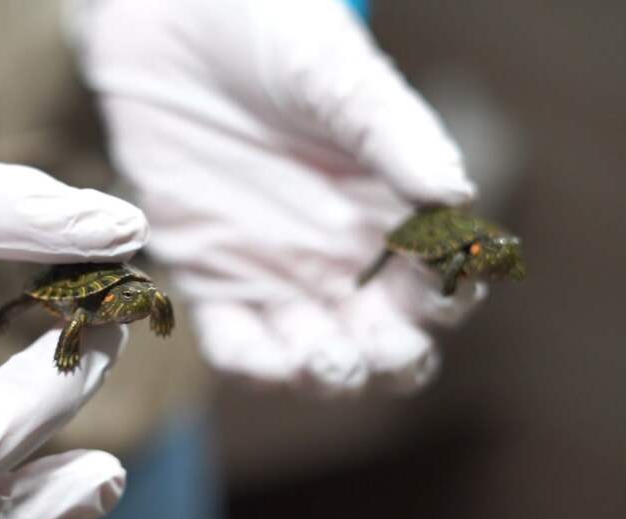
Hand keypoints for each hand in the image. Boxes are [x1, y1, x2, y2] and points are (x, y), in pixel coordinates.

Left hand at [70, 0, 483, 393]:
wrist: (170, 16)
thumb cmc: (269, 32)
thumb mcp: (337, 76)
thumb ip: (395, 134)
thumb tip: (455, 196)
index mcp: (389, 207)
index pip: (439, 278)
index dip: (447, 296)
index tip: (433, 285)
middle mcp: (341, 251)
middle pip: (386, 339)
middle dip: (392, 358)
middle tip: (378, 346)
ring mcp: (276, 269)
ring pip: (317, 355)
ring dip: (328, 375)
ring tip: (323, 359)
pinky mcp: (211, 273)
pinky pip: (236, 342)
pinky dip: (253, 364)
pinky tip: (268, 358)